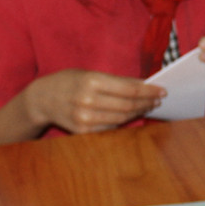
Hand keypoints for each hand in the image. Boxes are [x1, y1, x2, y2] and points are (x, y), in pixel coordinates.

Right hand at [26, 69, 164, 134]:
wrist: (42, 99)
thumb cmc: (70, 82)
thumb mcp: (90, 73)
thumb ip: (116, 81)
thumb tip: (144, 86)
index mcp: (91, 81)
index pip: (130, 89)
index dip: (149, 91)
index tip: (162, 91)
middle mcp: (87, 100)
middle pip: (128, 105)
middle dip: (146, 102)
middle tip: (157, 100)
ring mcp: (84, 118)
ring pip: (122, 118)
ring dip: (138, 113)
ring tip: (148, 107)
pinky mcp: (82, 131)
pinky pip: (111, 128)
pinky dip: (124, 122)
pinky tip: (131, 115)